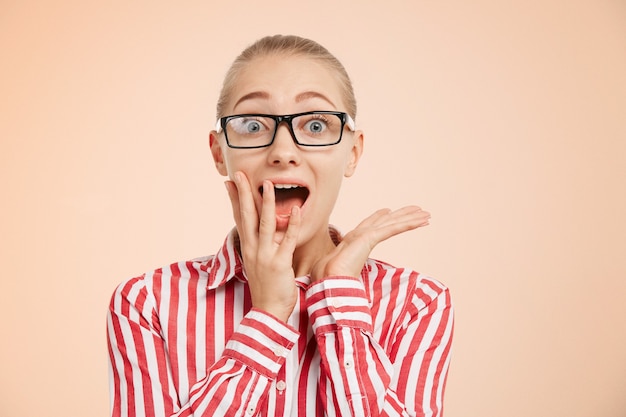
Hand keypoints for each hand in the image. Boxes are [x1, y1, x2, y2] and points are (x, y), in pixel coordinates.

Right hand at [225, 171, 300, 321]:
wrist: (268, 311)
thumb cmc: (267, 286)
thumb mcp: (257, 262)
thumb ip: (259, 244)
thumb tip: (258, 230)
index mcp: (248, 247)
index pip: (239, 218)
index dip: (234, 199)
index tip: (230, 182)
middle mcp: (253, 249)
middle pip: (247, 216)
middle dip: (243, 194)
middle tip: (239, 174)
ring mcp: (265, 256)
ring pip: (266, 224)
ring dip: (267, 202)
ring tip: (268, 184)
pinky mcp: (280, 263)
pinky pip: (288, 240)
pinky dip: (293, 224)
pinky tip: (296, 210)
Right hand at [310, 206, 430, 281]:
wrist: (329, 280)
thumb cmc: (332, 280)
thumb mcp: (342, 273)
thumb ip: (346, 273)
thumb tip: (349, 283)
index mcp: (351, 242)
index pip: (370, 226)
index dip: (380, 217)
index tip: (388, 212)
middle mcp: (358, 234)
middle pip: (384, 220)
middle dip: (400, 214)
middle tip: (415, 209)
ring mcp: (363, 235)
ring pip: (392, 222)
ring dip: (410, 217)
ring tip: (424, 212)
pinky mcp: (369, 237)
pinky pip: (394, 229)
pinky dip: (409, 224)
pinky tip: (421, 220)